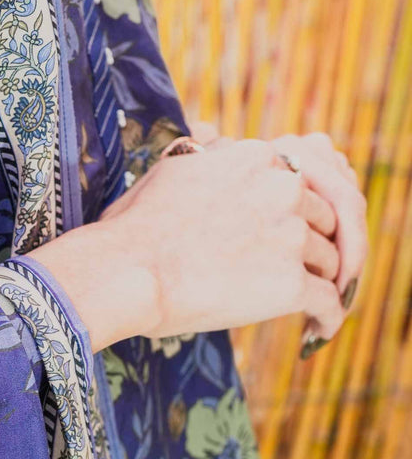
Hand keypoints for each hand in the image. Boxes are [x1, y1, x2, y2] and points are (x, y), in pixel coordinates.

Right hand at [29, 137, 360, 353]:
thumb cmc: (137, 224)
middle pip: (323, 218)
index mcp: (256, 157)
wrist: (129, 271)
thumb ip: (204, 150)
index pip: (299, 180)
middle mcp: (282, 189)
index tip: (287, 230)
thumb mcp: (171, 166)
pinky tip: (319, 326)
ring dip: (322, 279)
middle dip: (315, 243)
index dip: (295, 210)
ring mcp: (291, 236)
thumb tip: (208, 131)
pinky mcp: (292, 283)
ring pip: (330, 259)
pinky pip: (329, 300)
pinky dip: (329, 315)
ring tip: (312, 301)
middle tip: (306, 268)